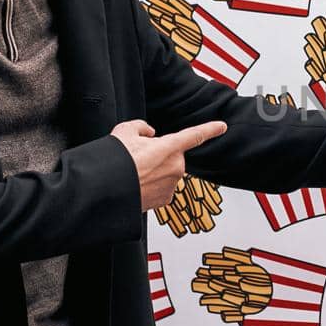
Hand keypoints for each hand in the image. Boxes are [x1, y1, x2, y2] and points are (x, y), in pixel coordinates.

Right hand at [110, 119, 226, 210]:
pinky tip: (137, 184)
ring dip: (155, 171)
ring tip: (135, 172)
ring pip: (167, 172)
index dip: (210, 129)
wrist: (105, 189)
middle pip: (172, 155)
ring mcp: (172, 184)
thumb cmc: (114, 162)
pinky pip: (162, 187)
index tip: (221, 127)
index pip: (195, 135)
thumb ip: (141, 127)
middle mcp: (175, 166)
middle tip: (138, 158)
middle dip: (159, 155)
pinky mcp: (166, 199)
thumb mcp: (124, 131)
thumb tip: (148, 133)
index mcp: (170, 147)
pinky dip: (152, 185)